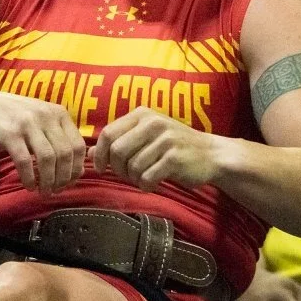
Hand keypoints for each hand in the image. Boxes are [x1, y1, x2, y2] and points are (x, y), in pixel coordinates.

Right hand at [0, 85, 85, 194]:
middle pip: (65, 154)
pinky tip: (29, 185)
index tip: (70, 182)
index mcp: (58, 113)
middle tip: (56, 190)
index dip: (76, 168)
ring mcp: (27, 124)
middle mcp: (46, 116)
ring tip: (44, 191)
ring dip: (48, 180)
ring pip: (48, 159)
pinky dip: (29, 178)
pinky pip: (25, 161)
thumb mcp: (41, 120)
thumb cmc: (13, 116)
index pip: (78, 145)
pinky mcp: (9, 134)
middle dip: (63, 178)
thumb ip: (59, 138)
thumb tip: (78, 168)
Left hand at [92, 107, 225, 189]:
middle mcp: (153, 122)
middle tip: (127, 175)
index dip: (99, 153)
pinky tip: (153, 183)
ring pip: (132, 166)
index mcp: (142, 114)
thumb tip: (89, 154)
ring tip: (144, 178)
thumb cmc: (175, 147)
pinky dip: (146, 186)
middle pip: (116, 150)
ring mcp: (165, 139)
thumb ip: (120, 141)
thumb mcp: (146, 137)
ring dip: (134, 179)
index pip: (108, 132)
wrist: (212, 154)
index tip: (101, 168)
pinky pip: (147, 177)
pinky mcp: (174, 158)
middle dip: (117, 169)